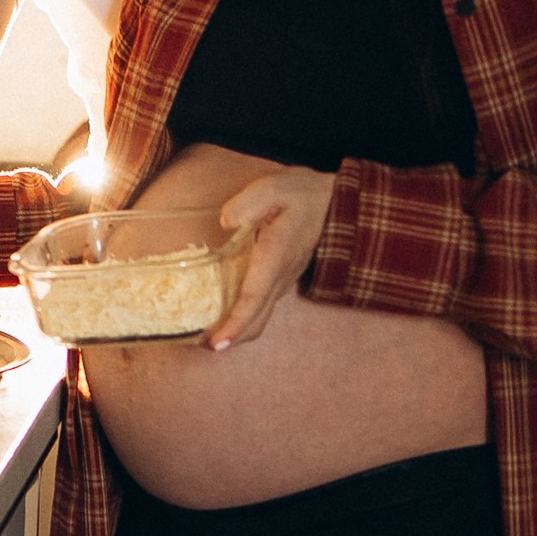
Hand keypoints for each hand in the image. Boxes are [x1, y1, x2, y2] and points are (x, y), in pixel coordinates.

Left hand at [204, 165, 335, 346]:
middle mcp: (280, 276)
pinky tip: (225, 316)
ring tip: (208, 337)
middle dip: (231, 338)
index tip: (218, 343)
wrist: (335, 205)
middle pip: (256, 319)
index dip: (236, 323)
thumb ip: (248, 203)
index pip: (254, 297)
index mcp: (275, 256)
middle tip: (202, 346)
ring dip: (237, 331)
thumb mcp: (274, 188)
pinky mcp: (281, 280)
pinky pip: (262, 307)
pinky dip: (244, 319)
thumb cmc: (303, 196)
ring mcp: (282, 281)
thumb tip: (227, 222)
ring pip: (260, 317)